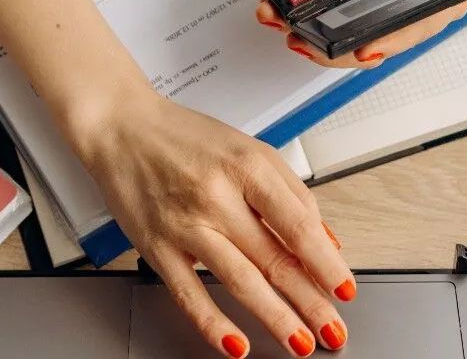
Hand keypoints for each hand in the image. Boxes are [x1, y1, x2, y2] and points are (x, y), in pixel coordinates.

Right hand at [69, 86, 352, 357]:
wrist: (122, 128)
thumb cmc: (187, 138)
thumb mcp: (250, 149)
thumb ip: (290, 193)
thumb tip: (323, 239)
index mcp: (247, 167)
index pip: (298, 225)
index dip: (326, 262)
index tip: (344, 288)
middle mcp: (217, 196)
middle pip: (274, 258)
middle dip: (310, 301)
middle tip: (333, 329)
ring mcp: (185, 225)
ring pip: (239, 281)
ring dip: (276, 318)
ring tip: (300, 342)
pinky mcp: (156, 247)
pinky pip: (188, 293)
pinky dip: (213, 324)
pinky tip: (236, 344)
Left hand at [256, 0, 466, 68]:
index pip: (413, 30)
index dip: (386, 44)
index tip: (360, 53)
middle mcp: (413, 0)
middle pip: (373, 37)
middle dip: (334, 45)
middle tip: (303, 40)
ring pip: (348, 26)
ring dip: (312, 30)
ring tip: (282, 25)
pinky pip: (334, 3)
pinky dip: (307, 7)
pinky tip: (283, 7)